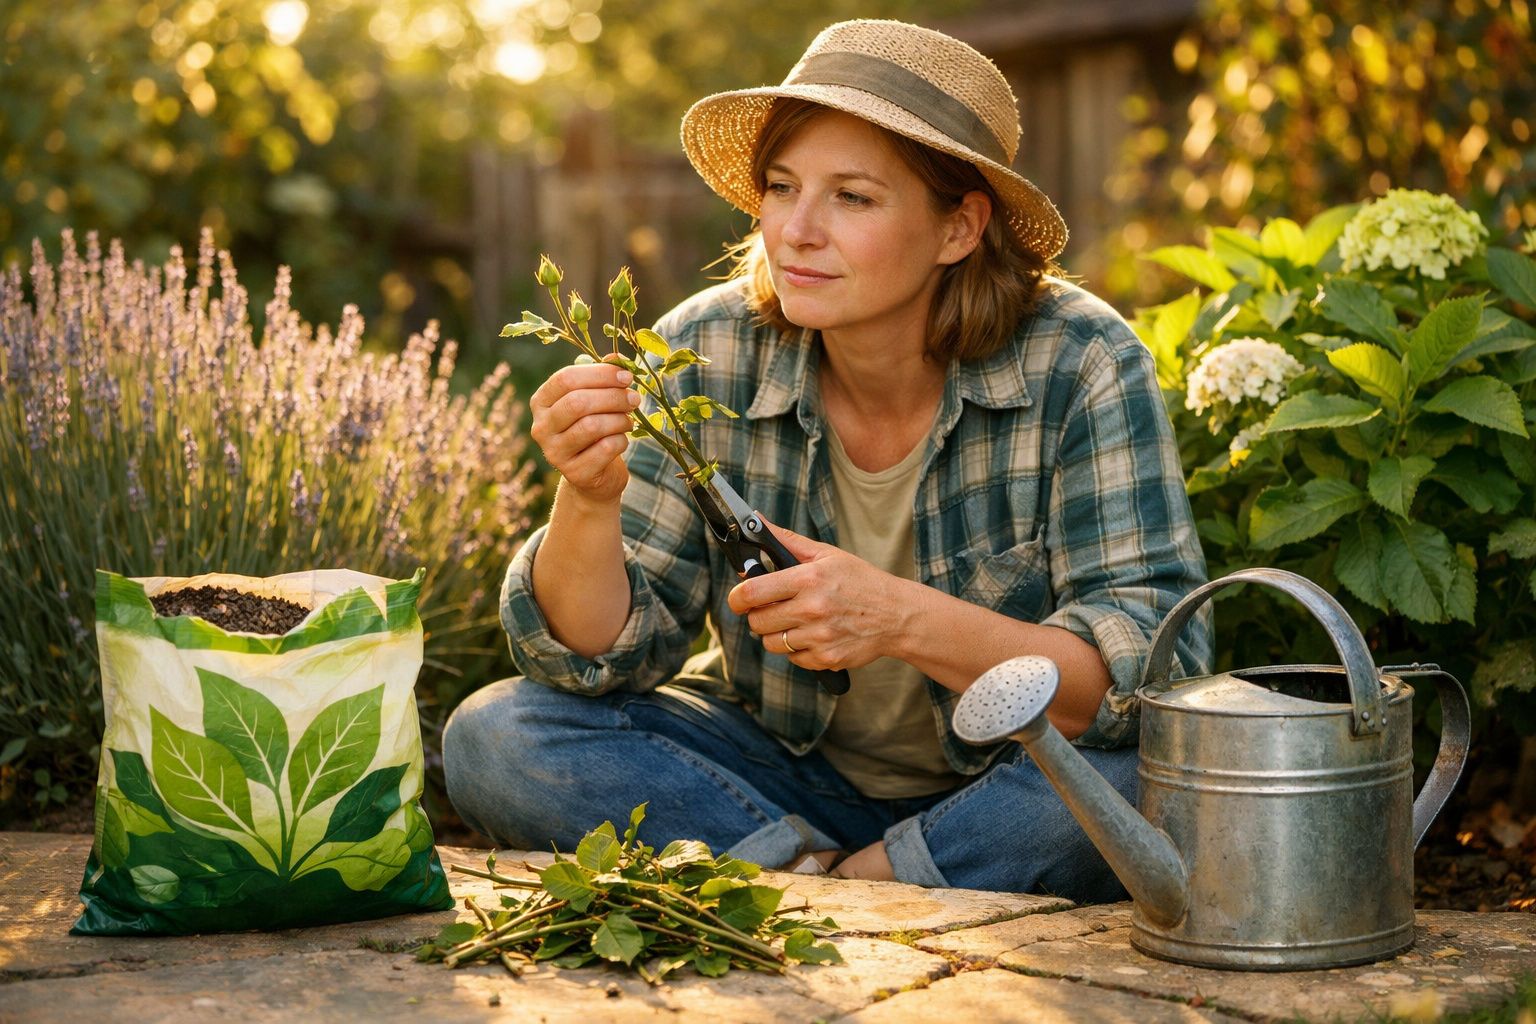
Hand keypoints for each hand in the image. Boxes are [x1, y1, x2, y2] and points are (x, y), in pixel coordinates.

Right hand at [529, 361, 640, 506]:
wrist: (595, 475)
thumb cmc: (596, 428)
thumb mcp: (595, 400)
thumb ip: (603, 377)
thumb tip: (618, 359)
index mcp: (541, 402)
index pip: (566, 379)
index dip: (600, 374)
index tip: (627, 376)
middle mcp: (541, 427)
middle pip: (578, 402)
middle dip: (613, 397)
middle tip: (635, 399)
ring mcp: (554, 452)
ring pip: (591, 426)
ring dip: (619, 419)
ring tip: (629, 420)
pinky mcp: (574, 474)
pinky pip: (604, 449)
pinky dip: (621, 440)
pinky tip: (622, 440)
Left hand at [726, 520, 913, 671]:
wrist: (897, 615)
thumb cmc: (860, 581)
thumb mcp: (826, 555)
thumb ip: (787, 541)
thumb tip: (755, 520)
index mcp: (808, 579)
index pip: (752, 592)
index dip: (737, 598)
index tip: (739, 599)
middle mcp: (812, 609)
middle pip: (757, 622)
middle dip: (758, 615)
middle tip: (772, 608)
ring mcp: (819, 637)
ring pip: (771, 643)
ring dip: (776, 634)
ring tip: (795, 622)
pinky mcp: (826, 659)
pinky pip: (792, 659)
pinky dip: (797, 649)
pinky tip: (813, 635)